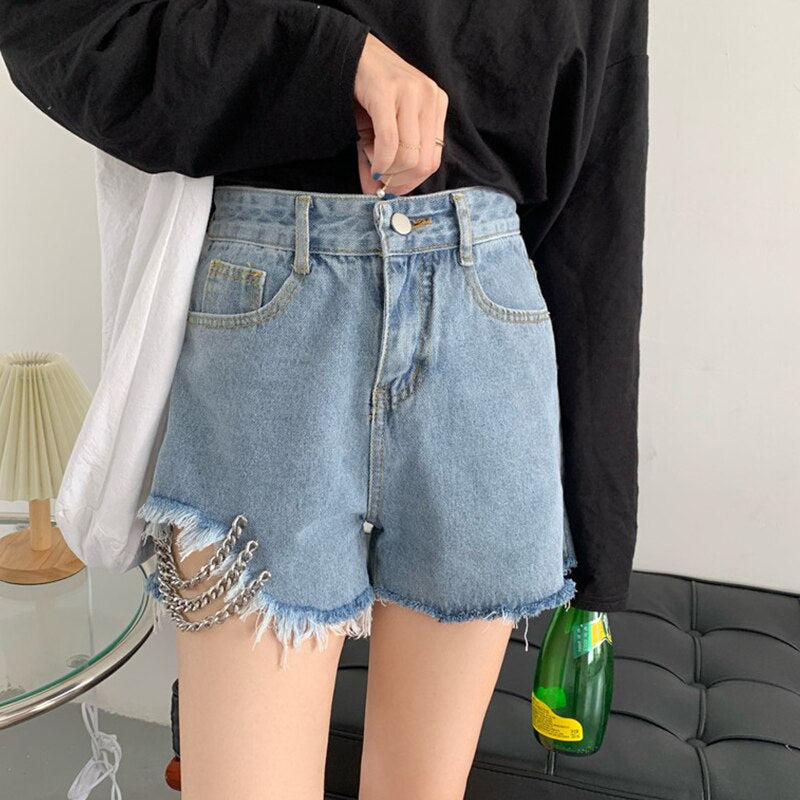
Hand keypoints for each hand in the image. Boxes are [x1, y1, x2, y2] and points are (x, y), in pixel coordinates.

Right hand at [353, 33, 448, 195]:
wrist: (350, 52)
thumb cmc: (367, 92)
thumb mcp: (382, 128)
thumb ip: (383, 160)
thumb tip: (375, 193)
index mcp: (436, 104)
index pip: (433, 159)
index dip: (412, 182)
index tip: (392, 189)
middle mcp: (429, 96)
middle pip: (423, 162)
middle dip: (400, 181)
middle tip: (380, 183)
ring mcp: (411, 92)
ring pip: (408, 155)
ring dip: (387, 171)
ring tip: (372, 164)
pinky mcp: (388, 92)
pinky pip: (390, 142)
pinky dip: (380, 161)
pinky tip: (372, 164)